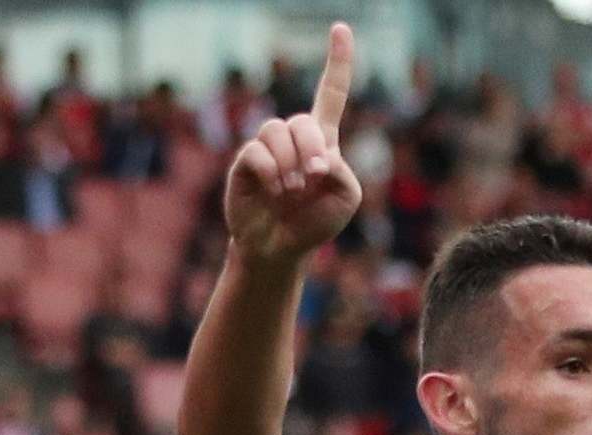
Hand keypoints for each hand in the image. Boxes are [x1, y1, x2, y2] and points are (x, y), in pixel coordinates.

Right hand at [224, 21, 361, 265]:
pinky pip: (258, 153)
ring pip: (278, 132)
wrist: (280, 248)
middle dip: (312, 148)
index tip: (341, 28)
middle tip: (315, 176)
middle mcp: (293, 137)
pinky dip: (271, 173)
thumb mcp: (345, 198)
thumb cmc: (315, 222)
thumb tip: (316, 158)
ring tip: (291, 191)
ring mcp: (267, 147)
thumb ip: (342, 172)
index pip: (331, 93)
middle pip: (304, 122)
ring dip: (290, 165)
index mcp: (323, 140)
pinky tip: (274, 191)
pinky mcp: (245, 162)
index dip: (338, 62)